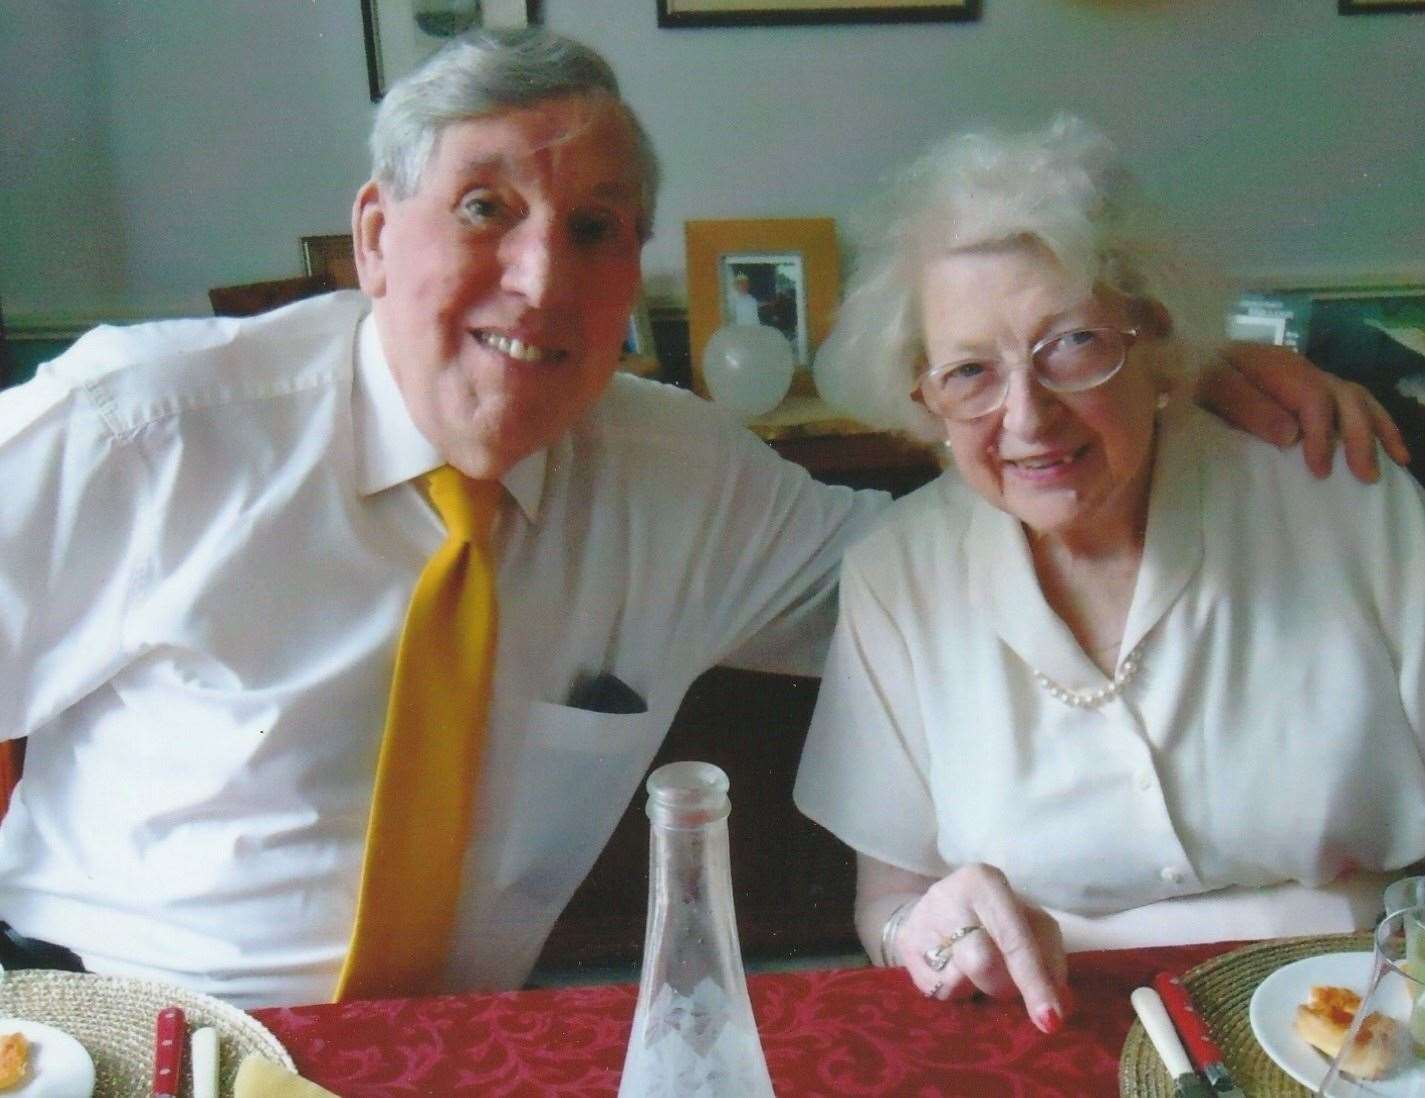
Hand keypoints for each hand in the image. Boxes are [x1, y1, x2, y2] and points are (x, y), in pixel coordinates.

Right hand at [895, 863, 1068, 1032]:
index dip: (1035, 983)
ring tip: (976, 969)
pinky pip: (935, 991)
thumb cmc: (997, 918)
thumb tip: (1061, 1003)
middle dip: (1003, 986)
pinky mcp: (905, 943)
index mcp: (986, 883)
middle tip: (1007, 984)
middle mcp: (948, 895)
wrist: (942, 905)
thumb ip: (1050, 960)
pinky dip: (954, 990)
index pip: (1015, 941)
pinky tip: (955, 969)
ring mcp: (921, 919)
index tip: (1050, 1020)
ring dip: (977, 989)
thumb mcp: (1031, 925)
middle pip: (982, 964)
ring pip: (957, 982)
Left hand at [1198, 343, 1409, 481]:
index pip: (1313, 400)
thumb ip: (1245, 407)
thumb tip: (1291, 436)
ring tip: (1396, 461)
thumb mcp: (1210, 387)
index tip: (1321, 470)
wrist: (1188, 355)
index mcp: (1277, 367)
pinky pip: (1350, 401)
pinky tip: (1386, 443)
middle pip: (1344, 397)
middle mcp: (1302, 369)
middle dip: (1359, 437)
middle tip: (1365, 476)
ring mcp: (1309, 376)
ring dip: (1378, 429)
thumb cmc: (1197, 373)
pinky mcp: (1309, 387)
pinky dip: (1372, 421)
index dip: (1322, 436)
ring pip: (1356, 397)